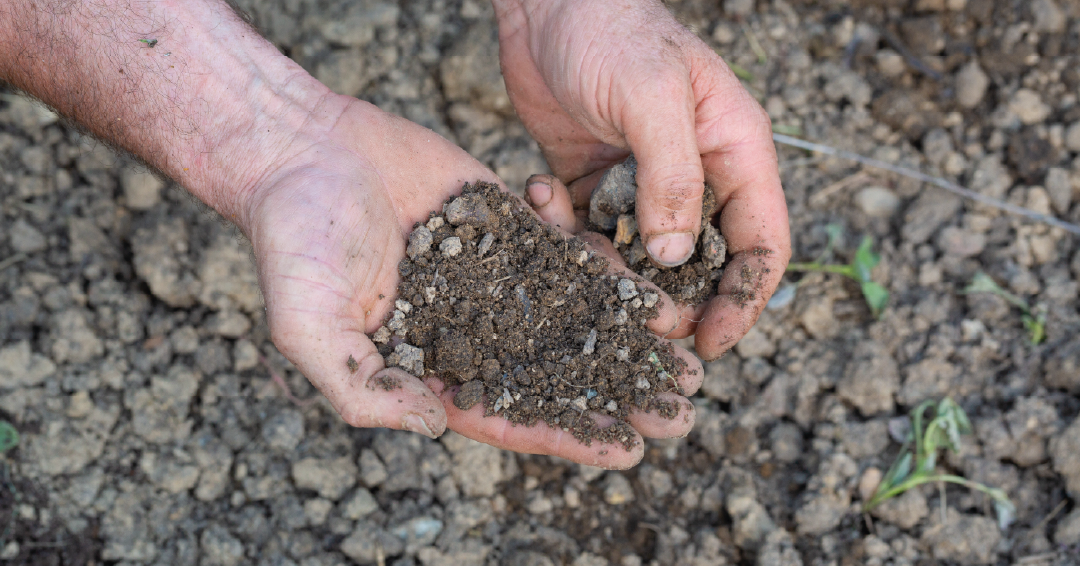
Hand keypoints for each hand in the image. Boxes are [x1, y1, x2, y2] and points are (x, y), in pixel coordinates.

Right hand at [243, 94, 699, 467]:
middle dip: (615, 396)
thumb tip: (434, 428)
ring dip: (626, 342)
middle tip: (678, 415)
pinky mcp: (504, 229)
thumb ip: (364, 386)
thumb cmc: (294, 241)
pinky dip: (606, 277)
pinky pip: (564, 258)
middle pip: (553, 374)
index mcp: (425, 367)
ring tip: (687, 361)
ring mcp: (489, 278)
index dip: (564, 435)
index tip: (625, 451)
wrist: (302, 149)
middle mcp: (465, 330)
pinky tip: (653, 296)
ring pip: (570, 319)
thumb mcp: (310, 327)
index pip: (504, 415)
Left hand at [493, 0, 791, 358]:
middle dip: (675, 300)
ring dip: (614, 270)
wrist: (545, 3)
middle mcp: (696, 173)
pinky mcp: (594, 182)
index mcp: (734, 151)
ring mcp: (643, 181)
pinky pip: (591, 231)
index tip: (715, 340)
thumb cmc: (611, 31)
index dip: (746, 297)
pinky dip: (570, 233)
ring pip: (642, 255)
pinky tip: (545, 201)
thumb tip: (677, 257)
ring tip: (579, 269)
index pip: (762, 240)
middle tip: (639, 330)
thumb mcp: (651, 97)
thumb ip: (671, 176)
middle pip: (703, 261)